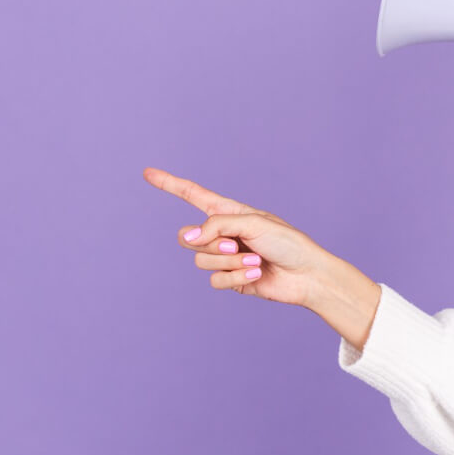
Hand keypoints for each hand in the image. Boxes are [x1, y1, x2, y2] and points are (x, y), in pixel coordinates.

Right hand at [142, 167, 330, 305]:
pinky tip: (256, 275)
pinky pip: (215, 280)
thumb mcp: (253, 223)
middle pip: (186, 237)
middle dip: (209, 244)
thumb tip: (186, 237)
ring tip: (255, 261)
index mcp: (229, 212)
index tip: (147, 173)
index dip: (170, 184)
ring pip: (201, 261)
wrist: (306, 274)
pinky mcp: (231, 280)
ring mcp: (225, 257)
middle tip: (235, 246)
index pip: (193, 195)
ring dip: (229, 262)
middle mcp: (223, 233)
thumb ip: (216, 225)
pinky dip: (236, 279)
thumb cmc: (287, 242)